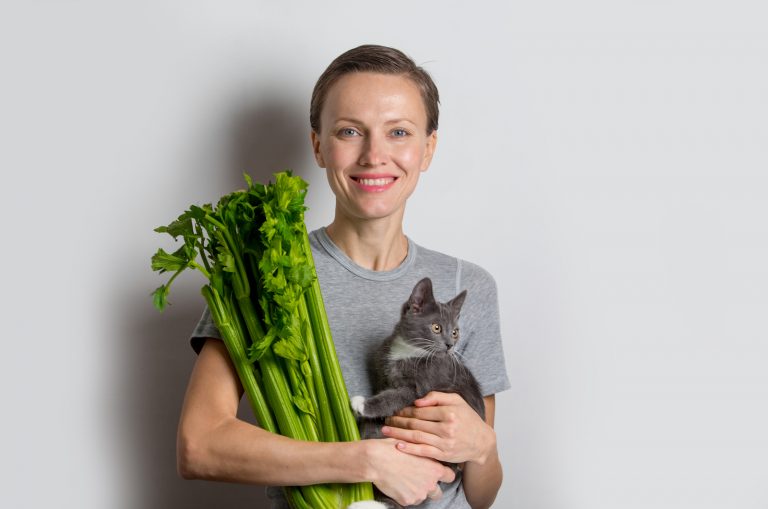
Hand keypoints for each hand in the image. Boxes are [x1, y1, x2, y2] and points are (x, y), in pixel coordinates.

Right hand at [365, 438, 454, 506]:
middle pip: (438, 492)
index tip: (437, 472)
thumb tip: (431, 447)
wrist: (376, 460)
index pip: (450, 476)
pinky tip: (397, 483)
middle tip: (418, 478)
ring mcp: (419, 494)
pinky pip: (409, 500)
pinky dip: (404, 494)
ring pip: (422, 496)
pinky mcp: (407, 501)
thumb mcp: (414, 444)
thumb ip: (426, 450)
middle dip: (430, 487)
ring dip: (416, 490)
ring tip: (404, 478)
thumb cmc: (394, 448)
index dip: (443, 474)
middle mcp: (430, 484)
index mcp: (435, 469)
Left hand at [381, 391, 495, 464]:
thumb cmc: (468, 419)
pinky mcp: (443, 455)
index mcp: (449, 412)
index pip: (421, 410)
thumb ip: (437, 397)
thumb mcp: (457, 400)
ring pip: (416, 436)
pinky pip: (423, 451)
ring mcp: (445, 442)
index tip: (396, 410)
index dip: (405, 410)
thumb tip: (417, 401)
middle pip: (416, 423)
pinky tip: (397, 445)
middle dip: (398, 420)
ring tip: (386, 430)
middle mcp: (447, 428)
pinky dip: (409, 449)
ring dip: (398, 433)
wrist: (482, 442)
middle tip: (386, 419)